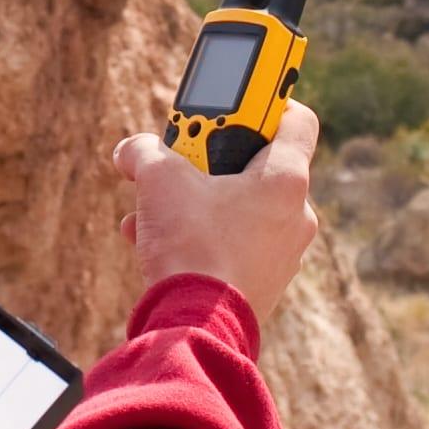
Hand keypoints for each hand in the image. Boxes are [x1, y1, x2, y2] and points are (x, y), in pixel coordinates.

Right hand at [114, 102, 319, 329]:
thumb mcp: (158, 180)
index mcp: (286, 180)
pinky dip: (200, 237)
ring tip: (156, 212)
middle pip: (258, 167)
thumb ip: (145, 152)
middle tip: (182, 161)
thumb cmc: (190, 247)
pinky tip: (157, 244)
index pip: (297, 119)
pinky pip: (232, 244)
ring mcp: (283, 253)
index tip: (240, 100)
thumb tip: (131, 151)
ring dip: (198, 203)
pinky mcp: (263, 283)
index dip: (270, 101)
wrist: (194, 328)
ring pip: (239, 209)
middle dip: (213, 161)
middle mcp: (296, 215)